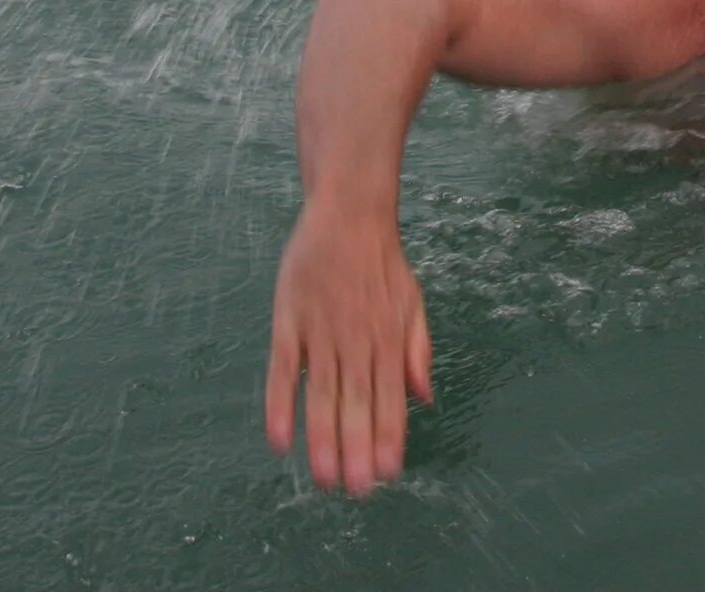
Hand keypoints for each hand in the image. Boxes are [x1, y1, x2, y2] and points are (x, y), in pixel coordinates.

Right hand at [264, 199, 432, 493]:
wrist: (348, 214)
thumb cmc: (383, 262)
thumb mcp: (413, 302)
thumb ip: (418, 351)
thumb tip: (425, 398)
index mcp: (389, 338)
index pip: (391, 397)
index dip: (389, 436)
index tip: (389, 473)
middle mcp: (357, 340)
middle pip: (356, 403)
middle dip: (358, 449)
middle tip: (357, 491)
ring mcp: (321, 331)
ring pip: (321, 394)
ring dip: (322, 439)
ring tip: (323, 479)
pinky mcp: (290, 321)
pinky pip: (282, 370)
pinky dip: (279, 405)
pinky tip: (279, 440)